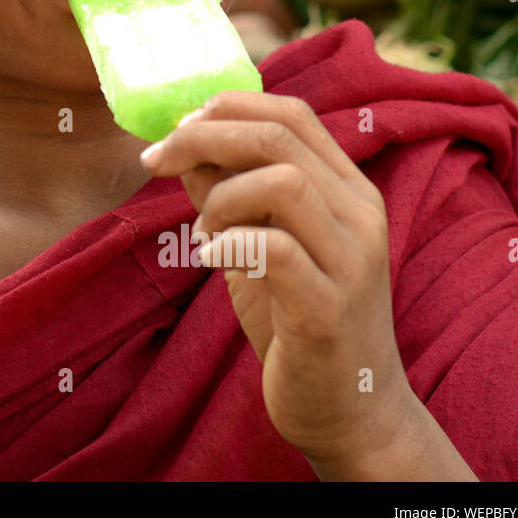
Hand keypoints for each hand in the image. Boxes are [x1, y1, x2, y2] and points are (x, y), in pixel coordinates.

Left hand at [139, 90, 414, 468]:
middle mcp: (360, 215)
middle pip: (278, 136)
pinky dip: (229, 243)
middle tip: (157, 161)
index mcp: (347, 191)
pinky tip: (211, 259)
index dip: (227, 106)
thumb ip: (229, 194)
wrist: (350, 410)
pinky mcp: (328, 310)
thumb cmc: (295, 320)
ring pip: (283, 182)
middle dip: (203, 137)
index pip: (292, 114)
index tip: (177, 127)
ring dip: (221, 196)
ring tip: (204, 233)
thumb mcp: (258, 245)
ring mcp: (351, 261)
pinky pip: (276, 250)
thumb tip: (183, 148)